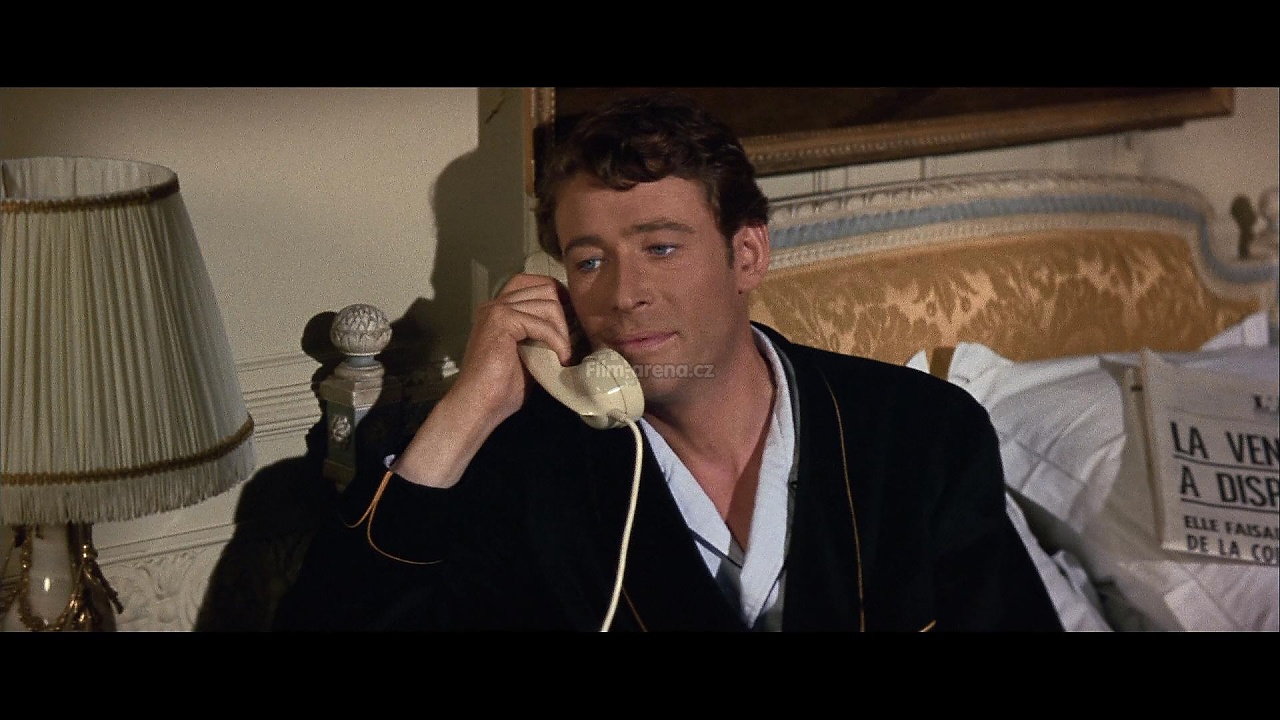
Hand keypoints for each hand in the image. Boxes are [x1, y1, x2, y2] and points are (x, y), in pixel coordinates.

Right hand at [391, 273, 574, 487]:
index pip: (533, 282)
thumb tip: (573, 331)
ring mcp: (497, 310)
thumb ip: (542, 336)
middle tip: (571, 341)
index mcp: (499, 309)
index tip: (572, 319)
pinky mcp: (501, 321)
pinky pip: (541, 323)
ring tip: (565, 354)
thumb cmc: (502, 388)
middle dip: (564, 313)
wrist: (479, 405)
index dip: (557, 295)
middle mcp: (495, 304)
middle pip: (544, 287)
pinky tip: (561, 359)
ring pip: (547, 303)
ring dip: (563, 330)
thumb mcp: (530, 355)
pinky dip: (557, 341)